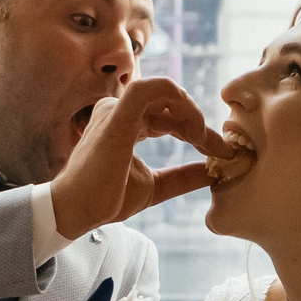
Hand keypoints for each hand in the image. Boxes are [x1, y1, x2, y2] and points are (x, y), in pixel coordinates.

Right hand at [49, 77, 230, 239]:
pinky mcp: (117, 114)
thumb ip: (182, 177)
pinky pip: (152, 89)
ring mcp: (116, 110)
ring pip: (165, 91)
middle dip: (200, 124)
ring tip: (205, 139)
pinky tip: (193, 129)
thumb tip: (213, 172)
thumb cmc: (106, 199)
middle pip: (170, 105)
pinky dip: (179, 101)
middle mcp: (120, 112)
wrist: (78, 212)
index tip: (220, 152)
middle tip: (222, 149)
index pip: (169, 117)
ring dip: (192, 111)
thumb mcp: (156, 186)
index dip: (197, 130)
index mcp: (127, 124)